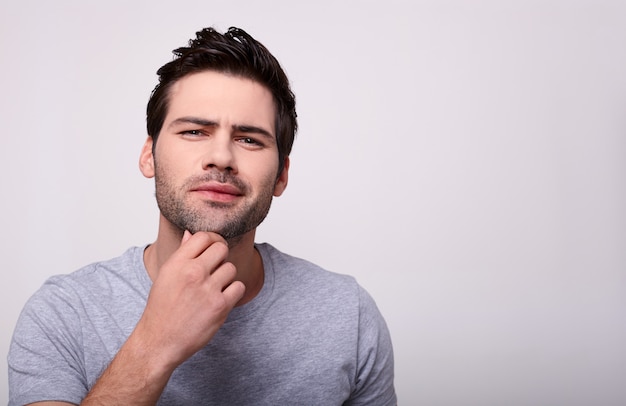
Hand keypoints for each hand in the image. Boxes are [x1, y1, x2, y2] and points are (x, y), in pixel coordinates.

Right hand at [135, 230, 244, 368]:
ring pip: (231, 268)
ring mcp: (207, 289)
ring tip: (214, 288)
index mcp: (177, 263)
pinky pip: (239, 287)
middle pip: (221, 248)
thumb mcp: (166, 276)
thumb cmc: (162, 308)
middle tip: (215, 270)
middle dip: (220, 257)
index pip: (203, 236)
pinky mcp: (220, 306)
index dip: (211, 241)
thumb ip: (182, 254)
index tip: (211, 250)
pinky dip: (233, 293)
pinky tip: (221, 299)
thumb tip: (191, 234)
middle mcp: (193, 273)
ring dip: (226, 277)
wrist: (160, 341)